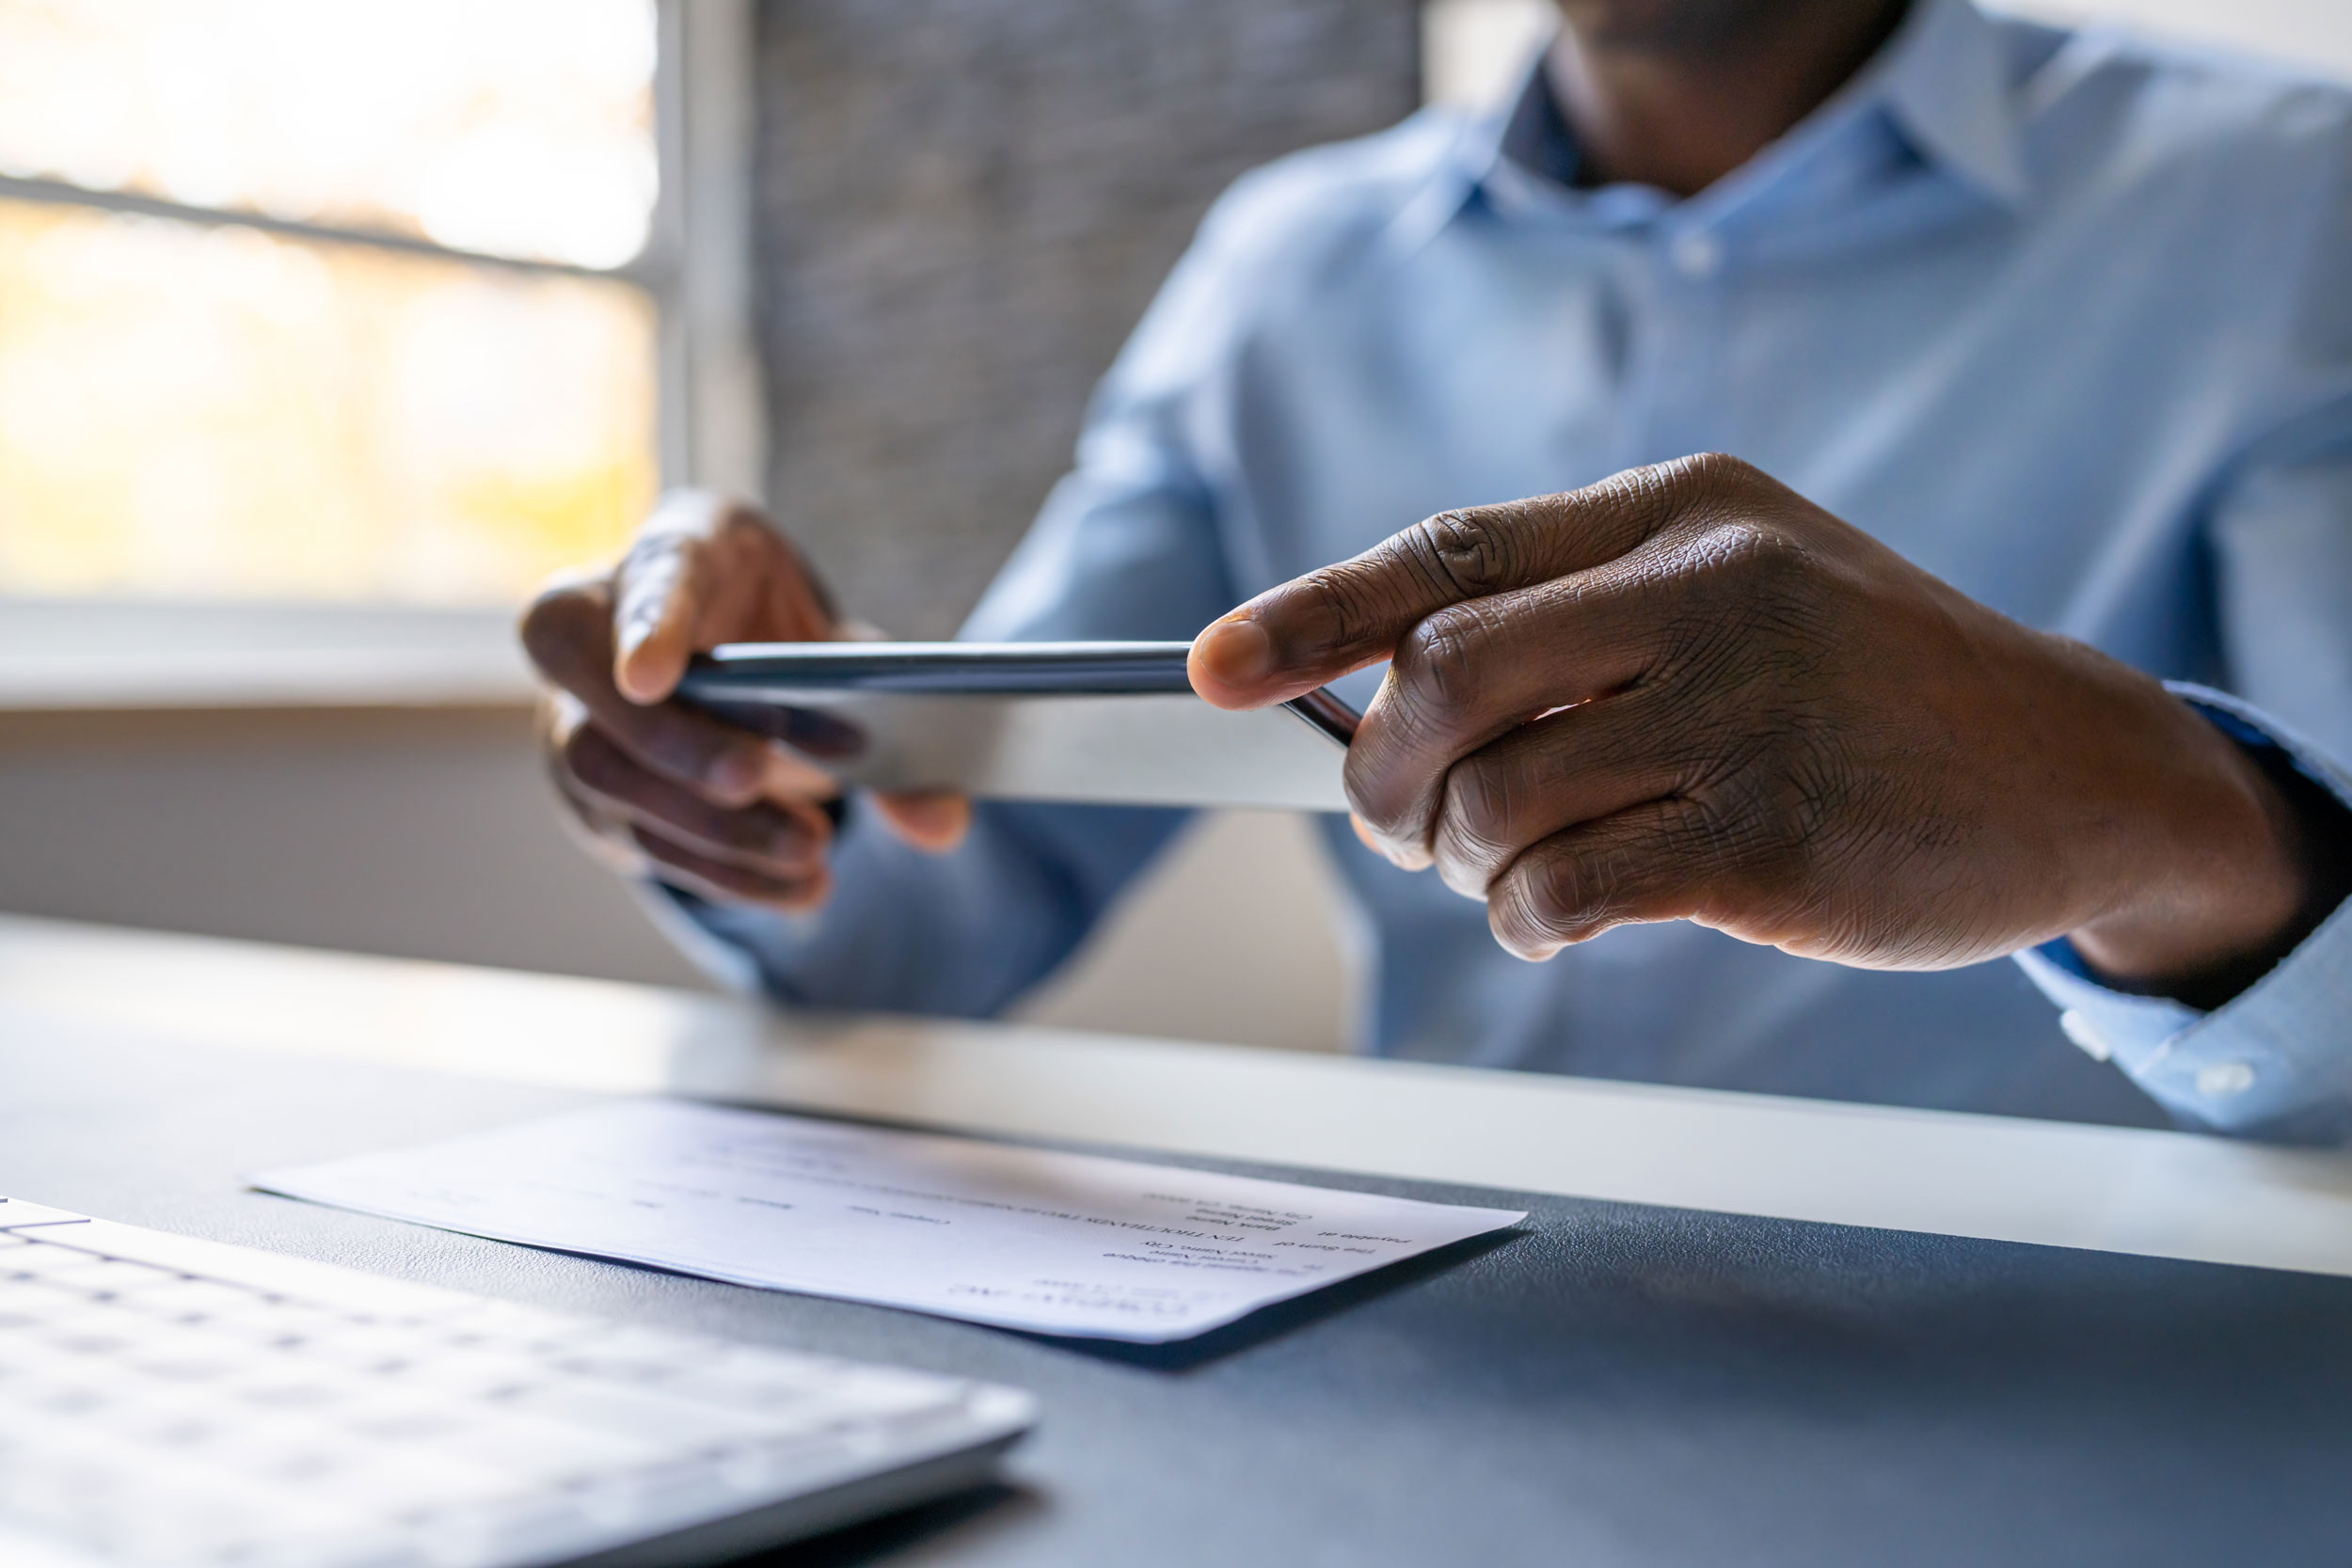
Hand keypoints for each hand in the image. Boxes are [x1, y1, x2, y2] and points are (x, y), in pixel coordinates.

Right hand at [520, 491, 968, 911]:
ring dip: (711, 828)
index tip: (654, 676)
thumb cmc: (776, 626)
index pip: (648, 576)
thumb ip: (896, 717)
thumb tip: (942, 819)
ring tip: (808, 850)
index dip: (647, 625)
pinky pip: (638, 838)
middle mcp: (595, 630)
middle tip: (754, 777)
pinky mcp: (589, 794)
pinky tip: (793, 887)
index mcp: (677, 551)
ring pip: (603, 780)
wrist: (721, 647)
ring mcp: (570, 715)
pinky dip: (722, 871)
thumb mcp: (844, 645)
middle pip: (595, 695)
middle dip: (676, 746)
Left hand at [1191, 455, 2338, 1002]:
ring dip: (1461, 861)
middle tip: (1398, 821)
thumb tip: (1382, 695)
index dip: (1310, 612)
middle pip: (1441, 676)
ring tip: (1507, 873)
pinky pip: (1564, 891)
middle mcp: (1706, 589)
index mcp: (1677, 510)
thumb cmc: (1864, 687)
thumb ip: (1578, 619)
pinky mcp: (1770, 837)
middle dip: (1381, 772)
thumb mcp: (1739, 588)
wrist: (2069, 767)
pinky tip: (1557, 920)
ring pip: (1492, 798)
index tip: (1211, 668)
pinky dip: (1524, 922)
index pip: (1448, 550)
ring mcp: (1744, 710)